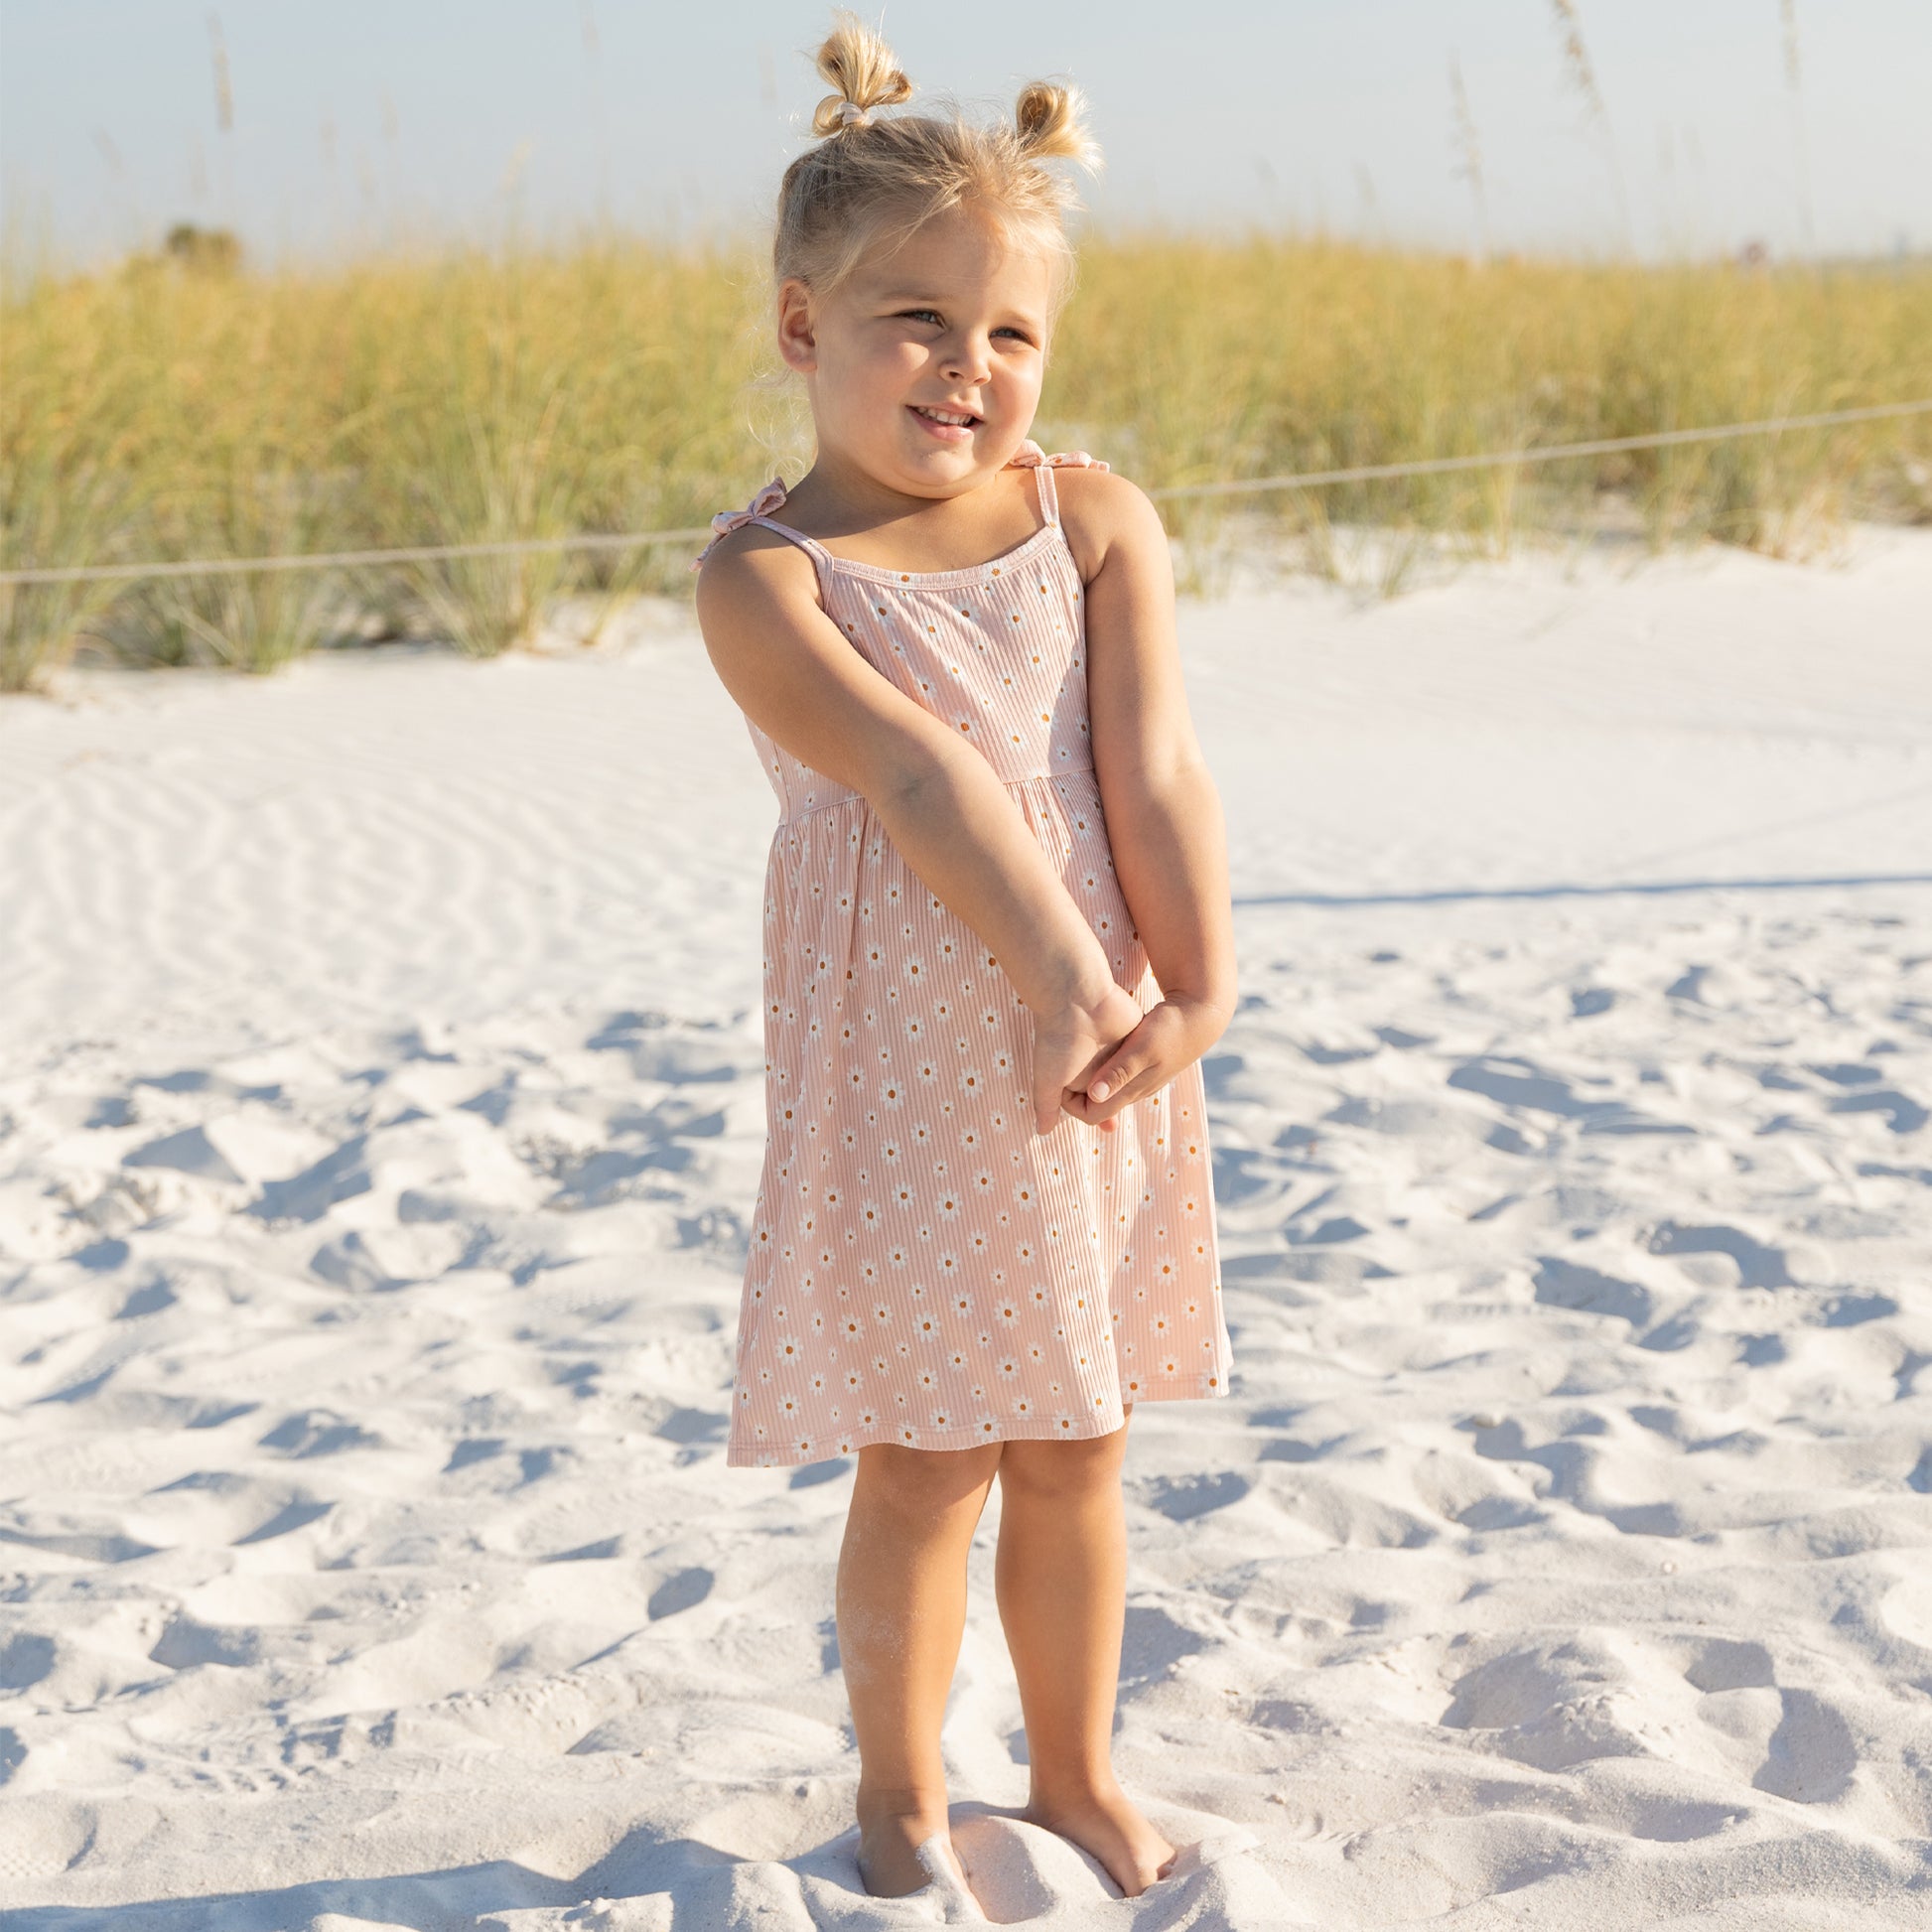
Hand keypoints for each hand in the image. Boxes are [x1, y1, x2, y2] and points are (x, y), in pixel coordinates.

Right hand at [1027, 978, 1145, 1135]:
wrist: (1078, 999)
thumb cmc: (1059, 1040)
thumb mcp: (1048, 1080)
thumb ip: (1046, 1106)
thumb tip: (1041, 1132)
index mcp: (1071, 1077)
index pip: (1086, 1108)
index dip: (1095, 1115)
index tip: (1108, 1123)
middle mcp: (1091, 1066)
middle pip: (1107, 1097)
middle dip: (1114, 1106)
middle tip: (1126, 1117)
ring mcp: (1111, 1052)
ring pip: (1125, 1081)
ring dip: (1129, 1089)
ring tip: (1138, 1096)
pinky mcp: (1129, 1038)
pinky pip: (1139, 1060)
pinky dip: (1142, 1068)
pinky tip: (1149, 1076)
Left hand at [1058, 996, 1230, 1131]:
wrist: (1198, 1018)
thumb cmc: (1169, 1029)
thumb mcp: (1143, 1046)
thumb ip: (1119, 1070)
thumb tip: (1093, 1094)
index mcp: (1133, 1089)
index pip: (1094, 1115)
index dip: (1072, 1105)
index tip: (1056, 1084)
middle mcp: (1135, 1090)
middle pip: (1097, 1107)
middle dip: (1074, 1096)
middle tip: (1054, 1076)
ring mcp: (1140, 1080)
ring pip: (1105, 1092)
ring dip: (1086, 1084)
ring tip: (1065, 1065)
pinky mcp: (1142, 1066)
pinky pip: (1114, 1077)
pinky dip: (1099, 1072)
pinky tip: (1088, 1057)